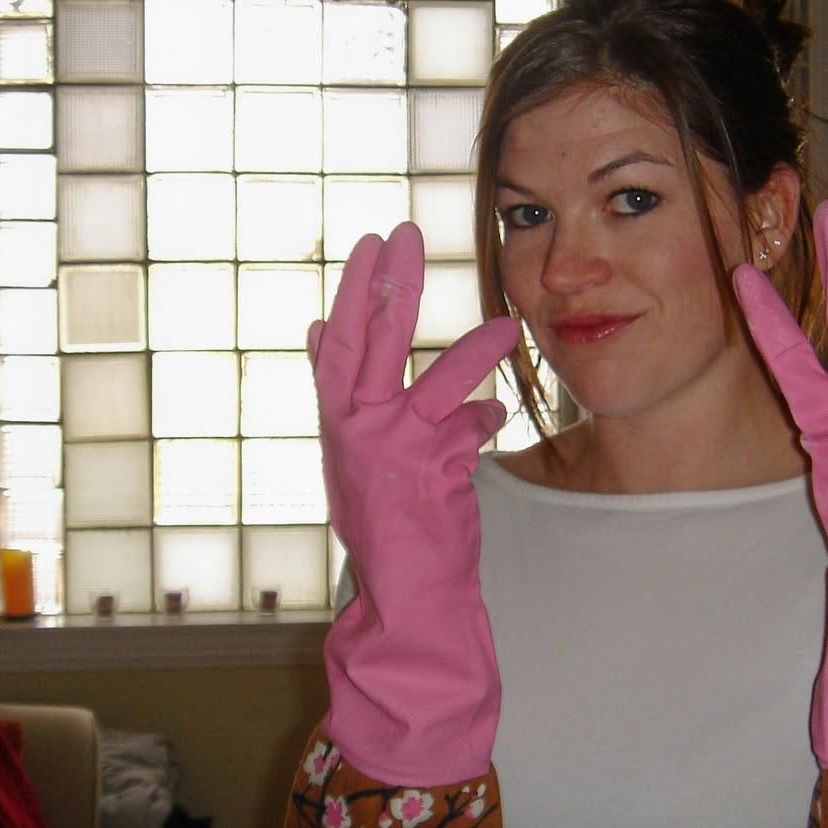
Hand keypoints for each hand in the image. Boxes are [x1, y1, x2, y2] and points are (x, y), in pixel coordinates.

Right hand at [311, 221, 519, 785]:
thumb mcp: (353, 454)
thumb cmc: (385, 520)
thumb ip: (342, 394)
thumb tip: (319, 327)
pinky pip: (474, 427)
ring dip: (474, 352)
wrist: (404, 594)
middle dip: (391, 285)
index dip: (355, 291)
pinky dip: (487, 417)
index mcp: (338, 421)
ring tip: (508, 325)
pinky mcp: (436, 471)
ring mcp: (395, 450)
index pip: (342, 344)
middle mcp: (357, 430)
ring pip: (438, 382)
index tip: (370, 245)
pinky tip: (497, 412)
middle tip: (404, 233)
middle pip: (374, 343)